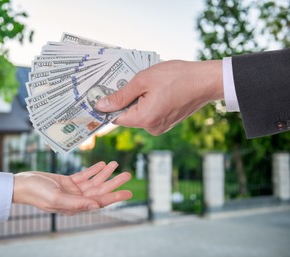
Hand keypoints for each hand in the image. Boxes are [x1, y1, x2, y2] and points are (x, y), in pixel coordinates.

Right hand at [12, 161, 131, 214]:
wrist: (22, 184)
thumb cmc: (36, 193)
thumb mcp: (56, 198)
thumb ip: (76, 202)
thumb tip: (96, 205)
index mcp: (75, 206)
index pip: (99, 201)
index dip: (115, 196)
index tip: (128, 192)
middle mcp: (77, 199)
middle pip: (100, 190)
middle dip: (114, 182)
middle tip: (128, 174)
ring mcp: (72, 190)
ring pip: (94, 181)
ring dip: (105, 173)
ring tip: (115, 164)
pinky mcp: (67, 181)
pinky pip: (84, 175)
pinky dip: (93, 170)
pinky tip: (102, 164)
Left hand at [95, 60, 223, 134]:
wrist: (206, 80)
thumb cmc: (176, 76)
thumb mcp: (143, 80)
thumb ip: (120, 95)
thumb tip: (101, 106)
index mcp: (145, 119)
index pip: (116, 117)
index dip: (109, 105)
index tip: (105, 93)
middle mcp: (152, 128)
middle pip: (128, 116)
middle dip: (126, 100)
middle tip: (131, 81)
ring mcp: (161, 127)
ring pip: (139, 114)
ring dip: (138, 100)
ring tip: (149, 84)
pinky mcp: (167, 123)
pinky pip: (150, 114)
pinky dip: (149, 103)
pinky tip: (157, 90)